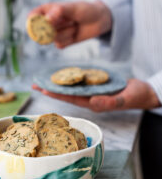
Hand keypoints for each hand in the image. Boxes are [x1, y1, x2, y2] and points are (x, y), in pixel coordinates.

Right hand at [29, 0, 111, 47]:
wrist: (99, 20)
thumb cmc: (85, 10)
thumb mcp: (73, 8)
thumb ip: (59, 12)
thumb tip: (46, 19)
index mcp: (48, 10)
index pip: (33, 16)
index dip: (33, 21)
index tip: (41, 23)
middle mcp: (49, 22)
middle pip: (41, 30)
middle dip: (54, 28)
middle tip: (68, 21)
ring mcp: (55, 32)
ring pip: (52, 38)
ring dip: (66, 33)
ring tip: (75, 25)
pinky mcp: (62, 41)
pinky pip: (59, 45)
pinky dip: (68, 40)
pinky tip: (75, 34)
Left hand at [32, 79, 159, 111]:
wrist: (144, 93)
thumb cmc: (136, 96)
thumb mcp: (125, 99)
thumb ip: (110, 102)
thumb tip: (93, 103)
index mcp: (94, 103)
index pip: (70, 99)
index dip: (56, 94)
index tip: (42, 90)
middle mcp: (90, 99)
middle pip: (66, 94)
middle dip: (51, 90)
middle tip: (35, 85)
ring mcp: (92, 93)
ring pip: (71, 88)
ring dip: (58, 84)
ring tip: (44, 80)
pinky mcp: (96, 86)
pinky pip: (80, 82)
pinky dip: (70, 78)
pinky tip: (63, 75)